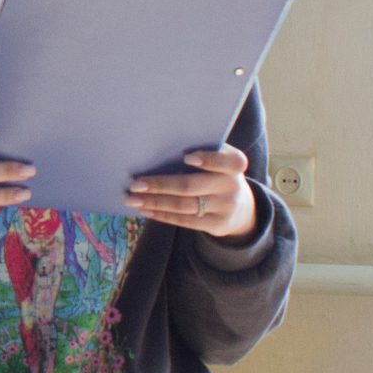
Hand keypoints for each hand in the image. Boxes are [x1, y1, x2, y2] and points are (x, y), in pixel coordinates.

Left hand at [126, 146, 257, 238]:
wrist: (240, 206)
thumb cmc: (218, 172)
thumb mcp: (220, 159)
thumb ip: (202, 151)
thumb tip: (159, 147)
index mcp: (234, 164)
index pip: (226, 161)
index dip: (208, 159)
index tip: (185, 157)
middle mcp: (232, 186)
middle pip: (191, 186)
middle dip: (160, 185)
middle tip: (135, 184)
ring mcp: (224, 208)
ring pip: (184, 205)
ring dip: (154, 202)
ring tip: (132, 199)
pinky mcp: (216, 225)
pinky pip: (184, 220)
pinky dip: (162, 214)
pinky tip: (145, 209)